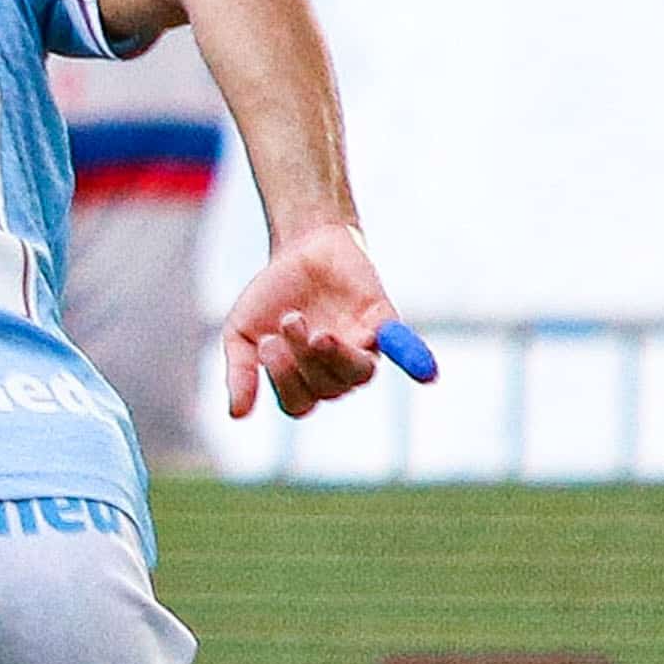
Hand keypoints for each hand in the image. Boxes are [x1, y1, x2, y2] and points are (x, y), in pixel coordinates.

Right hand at [220, 221, 408, 420]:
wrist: (299, 249)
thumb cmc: (270, 297)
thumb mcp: (241, 334)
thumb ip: (239, 371)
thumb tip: (237, 415)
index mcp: (303, 379)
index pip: (299, 403)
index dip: (283, 380)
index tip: (265, 343)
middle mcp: (336, 371)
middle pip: (328, 389)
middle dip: (303, 359)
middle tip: (288, 320)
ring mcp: (362, 347)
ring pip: (359, 374)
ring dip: (337, 358)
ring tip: (318, 333)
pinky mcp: (382, 320)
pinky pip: (399, 345)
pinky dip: (412, 358)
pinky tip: (426, 374)